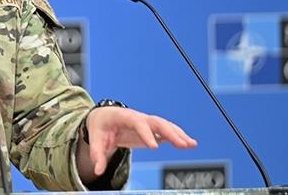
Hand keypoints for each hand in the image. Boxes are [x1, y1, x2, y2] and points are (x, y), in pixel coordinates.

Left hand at [80, 106, 197, 177]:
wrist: (104, 117)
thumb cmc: (101, 126)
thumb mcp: (95, 138)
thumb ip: (97, 154)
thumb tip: (98, 170)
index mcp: (123, 116)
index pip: (137, 123)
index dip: (146, 134)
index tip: (154, 147)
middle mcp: (138, 117)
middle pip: (156, 122)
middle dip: (170, 132)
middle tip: (182, 144)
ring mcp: (146, 122)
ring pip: (164, 125)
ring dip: (178, 134)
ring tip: (191, 144)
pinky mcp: (151, 129)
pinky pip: (166, 130)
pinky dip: (178, 136)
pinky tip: (189, 143)